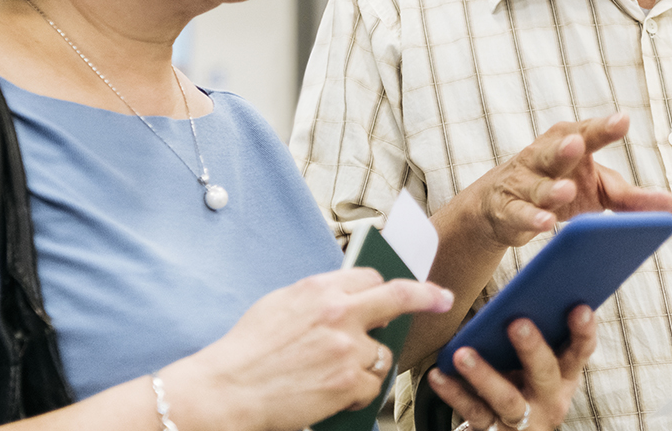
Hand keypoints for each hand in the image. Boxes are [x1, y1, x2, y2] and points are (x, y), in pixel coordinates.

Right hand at [164, 268, 453, 430]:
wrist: (229, 388)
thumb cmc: (248, 349)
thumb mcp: (282, 303)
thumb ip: (320, 297)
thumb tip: (346, 297)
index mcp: (321, 288)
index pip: (372, 278)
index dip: (385, 287)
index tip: (408, 288)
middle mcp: (340, 312)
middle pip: (399, 297)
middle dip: (426, 296)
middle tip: (442, 298)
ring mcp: (348, 348)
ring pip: (381, 354)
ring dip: (366, 365)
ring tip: (331, 374)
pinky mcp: (349, 382)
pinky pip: (370, 388)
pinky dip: (355, 394)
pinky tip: (330, 394)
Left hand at [426, 305, 597, 430]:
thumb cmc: (526, 379)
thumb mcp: (540, 361)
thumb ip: (538, 329)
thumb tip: (526, 285)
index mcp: (564, 374)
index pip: (579, 351)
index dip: (582, 331)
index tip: (579, 307)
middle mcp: (549, 398)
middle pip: (544, 374)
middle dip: (532, 348)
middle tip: (517, 323)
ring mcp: (522, 418)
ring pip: (506, 398)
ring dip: (484, 375)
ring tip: (461, 354)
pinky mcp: (493, 430)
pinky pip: (472, 411)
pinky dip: (454, 393)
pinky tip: (438, 374)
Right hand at [469, 114, 671, 248]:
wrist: (502, 205)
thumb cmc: (562, 186)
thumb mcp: (599, 190)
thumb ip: (633, 198)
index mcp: (570, 143)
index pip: (588, 133)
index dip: (603, 128)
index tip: (623, 121)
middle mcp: (544, 156)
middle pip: (555, 151)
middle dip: (566, 147)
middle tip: (577, 144)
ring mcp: (523, 182)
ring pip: (537, 185)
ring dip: (550, 189)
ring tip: (565, 189)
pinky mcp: (508, 209)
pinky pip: (519, 213)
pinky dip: (531, 217)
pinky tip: (545, 222)